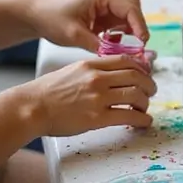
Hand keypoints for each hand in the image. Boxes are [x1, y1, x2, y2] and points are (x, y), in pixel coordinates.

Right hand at [17, 57, 154, 135]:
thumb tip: (114, 75)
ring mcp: (98, 98)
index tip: (146, 75)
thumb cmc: (48, 92)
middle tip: (151, 92)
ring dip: (146, 102)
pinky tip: (144, 121)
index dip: (142, 68)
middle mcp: (97, 79)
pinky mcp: (97, 118)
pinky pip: (128, 116)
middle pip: (136, 76)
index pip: (126, 61)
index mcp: (91, 65)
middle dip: (149, 85)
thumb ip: (93, 70)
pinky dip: (142, 119)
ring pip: (136, 95)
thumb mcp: (73, 70)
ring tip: (145, 108)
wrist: (31, 108)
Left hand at [29, 0, 148, 54]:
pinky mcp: (102, 12)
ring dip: (130, 29)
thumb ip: (98, 45)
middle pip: (133, 6)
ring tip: (124, 46)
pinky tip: (112, 42)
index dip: (139, 25)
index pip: (129, 7)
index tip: (143, 42)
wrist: (36, 16)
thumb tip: (118, 57)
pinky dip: (121, 32)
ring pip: (128, 14)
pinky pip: (119, 21)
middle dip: (138, 25)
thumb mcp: (75, 35)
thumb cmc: (52, 19)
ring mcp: (104, 3)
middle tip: (138, 45)